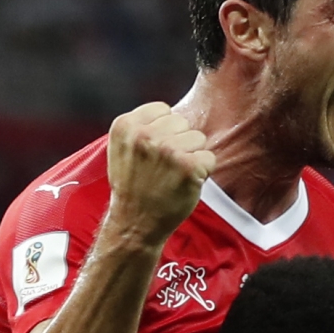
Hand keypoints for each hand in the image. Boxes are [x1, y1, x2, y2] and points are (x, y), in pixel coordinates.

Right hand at [105, 102, 213, 243]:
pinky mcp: (188, 165)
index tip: (156, 151)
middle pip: (183, 122)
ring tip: (174, 175)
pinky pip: (210, 157)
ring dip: (192, 156)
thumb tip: (172, 112)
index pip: (163, 110)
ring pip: (198, 138)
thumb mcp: (123, 148)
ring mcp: (167, 149)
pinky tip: (186, 183)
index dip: (165, 131)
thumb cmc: (133, 186)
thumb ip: (142, 127)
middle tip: (165, 167)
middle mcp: (145, 134)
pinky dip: (203, 171)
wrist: (136, 222)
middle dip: (179, 142)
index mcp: (125, 125)